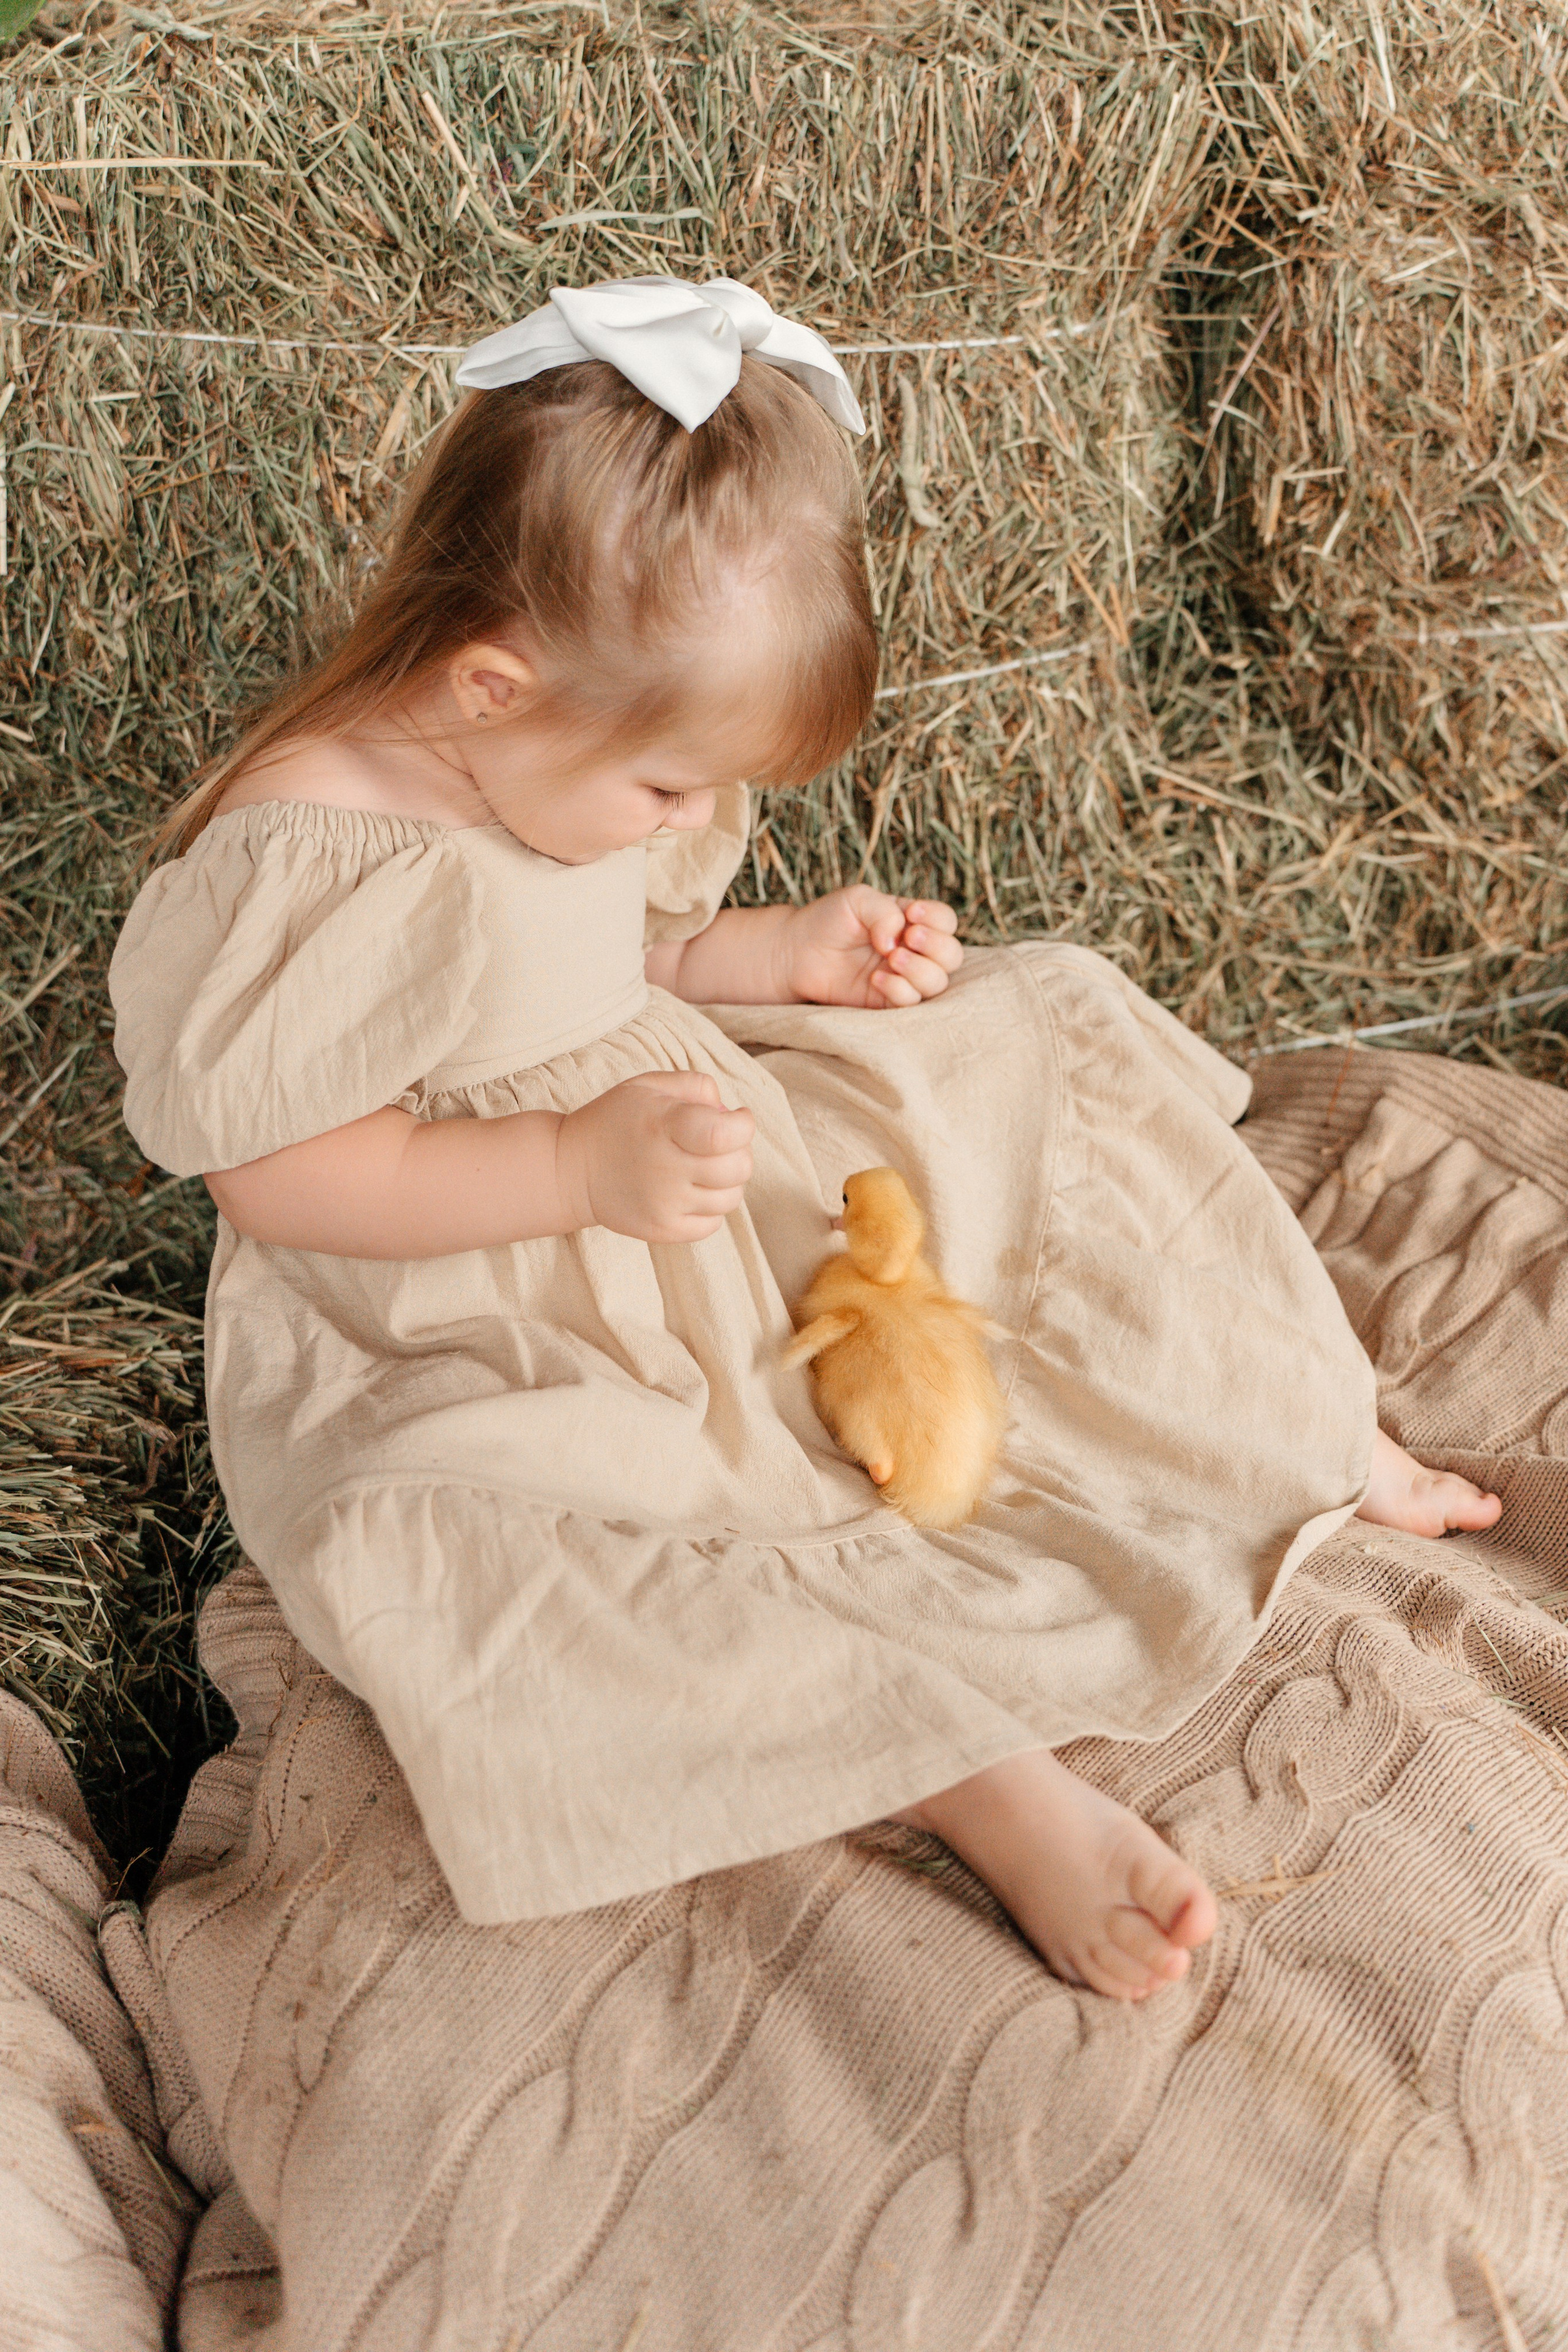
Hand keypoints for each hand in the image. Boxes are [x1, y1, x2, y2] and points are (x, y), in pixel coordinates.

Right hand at [557, 1071, 753, 1242]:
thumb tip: (729, 1111)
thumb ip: (694, 1085)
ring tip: (706, 1168)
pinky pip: (712, 1224)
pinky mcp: (662, 1230)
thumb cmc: (615, 1120)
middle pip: (738, 1168)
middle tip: (722, 1146)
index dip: (743, 1125)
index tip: (737, 1119)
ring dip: (728, 1182)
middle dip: (740, 1152)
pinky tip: (692, 1191)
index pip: (726, 1134)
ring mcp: (665, 1204)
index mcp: (664, 1125)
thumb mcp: (648, 1086)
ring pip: (730, 1199)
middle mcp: (666, 1168)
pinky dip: (711, 1208)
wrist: (570, 1169)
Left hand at [780, 887, 963, 1008]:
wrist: (796, 951)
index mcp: (913, 922)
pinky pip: (911, 1002)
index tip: (911, 913)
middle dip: (936, 946)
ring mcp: (903, 978)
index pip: (946, 921)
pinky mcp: (887, 1002)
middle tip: (907, 937)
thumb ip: (884, 912)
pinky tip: (876, 978)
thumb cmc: (828, 920)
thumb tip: (898, 942)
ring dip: (920, 969)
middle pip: (953, 955)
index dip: (937, 918)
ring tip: (891, 957)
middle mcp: (914, 951)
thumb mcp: (858, 900)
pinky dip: (899, 989)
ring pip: (938, 982)